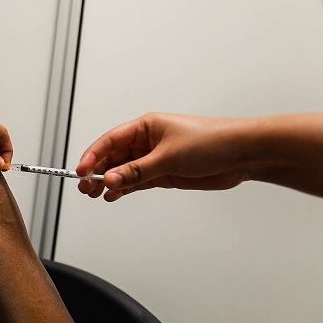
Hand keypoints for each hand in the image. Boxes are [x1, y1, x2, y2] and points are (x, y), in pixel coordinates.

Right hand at [73, 112, 252, 200]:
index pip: (110, 140)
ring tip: (94, 194)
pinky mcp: (164, 173)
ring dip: (108, 182)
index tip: (80, 170)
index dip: (93, 155)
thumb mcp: (169, 157)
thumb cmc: (211, 141)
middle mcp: (147, 141)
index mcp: (145, 127)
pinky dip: (124, 189)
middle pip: (113, 157)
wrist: (241, 154)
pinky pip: (137, 181)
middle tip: (84, 187)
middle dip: (97, 171)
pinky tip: (113, 196)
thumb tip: (110, 180)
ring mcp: (155, 158)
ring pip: (123, 171)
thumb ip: (137, 172)